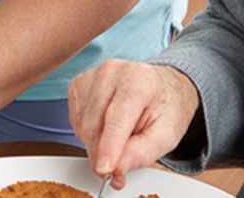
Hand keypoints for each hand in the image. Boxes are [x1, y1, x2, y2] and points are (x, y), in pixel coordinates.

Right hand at [68, 60, 198, 189]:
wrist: (161, 87)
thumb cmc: (165, 106)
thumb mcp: (167, 134)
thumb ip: (142, 152)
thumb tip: (117, 168)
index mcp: (139, 79)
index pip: (117, 117)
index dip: (109, 146)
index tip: (104, 169)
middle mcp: (111, 72)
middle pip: (95, 125)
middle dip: (102, 155)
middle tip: (116, 171)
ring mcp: (92, 76)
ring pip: (83, 126)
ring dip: (97, 144)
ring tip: (120, 138)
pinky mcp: (78, 84)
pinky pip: (76, 122)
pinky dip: (90, 133)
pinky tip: (107, 127)